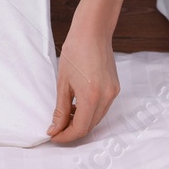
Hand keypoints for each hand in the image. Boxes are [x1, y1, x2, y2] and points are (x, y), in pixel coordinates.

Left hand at [48, 16, 119, 142]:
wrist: (93, 31)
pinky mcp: (115, 88)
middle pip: (89, 126)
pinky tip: (77, 105)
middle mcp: (106, 97)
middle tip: (56, 128)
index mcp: (91, 96)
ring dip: (81, 122)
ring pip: (97, 119)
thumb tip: (55, 129)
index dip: (65, 136)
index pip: (79, 129)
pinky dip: (90, 112)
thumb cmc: (75, 51)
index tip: (53, 135)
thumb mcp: (63, 83)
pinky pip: (102, 108)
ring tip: (65, 115)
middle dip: (72, 131)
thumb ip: (60, 109)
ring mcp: (113, 93)